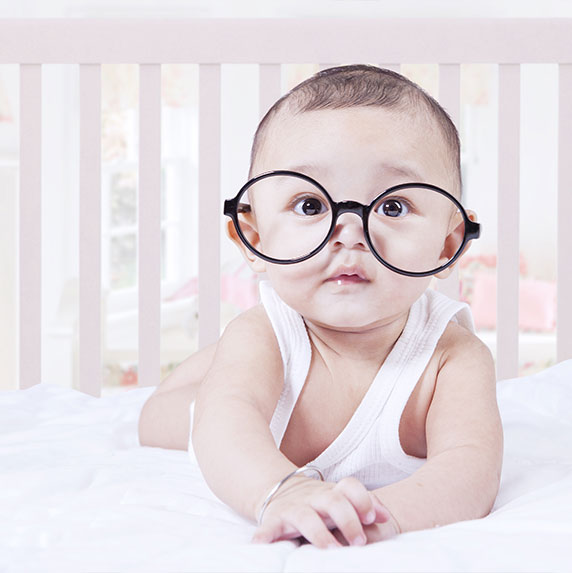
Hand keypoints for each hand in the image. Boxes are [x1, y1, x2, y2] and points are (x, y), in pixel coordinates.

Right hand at [251, 476, 394, 548]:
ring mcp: (294, 508)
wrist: (279, 490)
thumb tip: (385, 516)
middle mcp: (314, 498)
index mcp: (332, 492)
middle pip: (332, 501)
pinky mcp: (274, 520)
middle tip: (359, 542)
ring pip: (305, 516)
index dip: (362, 500)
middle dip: (347, 520)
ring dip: (318, 533)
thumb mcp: (340, 499)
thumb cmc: (319, 502)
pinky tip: (261, 544)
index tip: (370, 519)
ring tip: (330, 550)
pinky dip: (264, 535)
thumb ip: (364, 505)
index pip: (350, 487)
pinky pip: (267, 526)